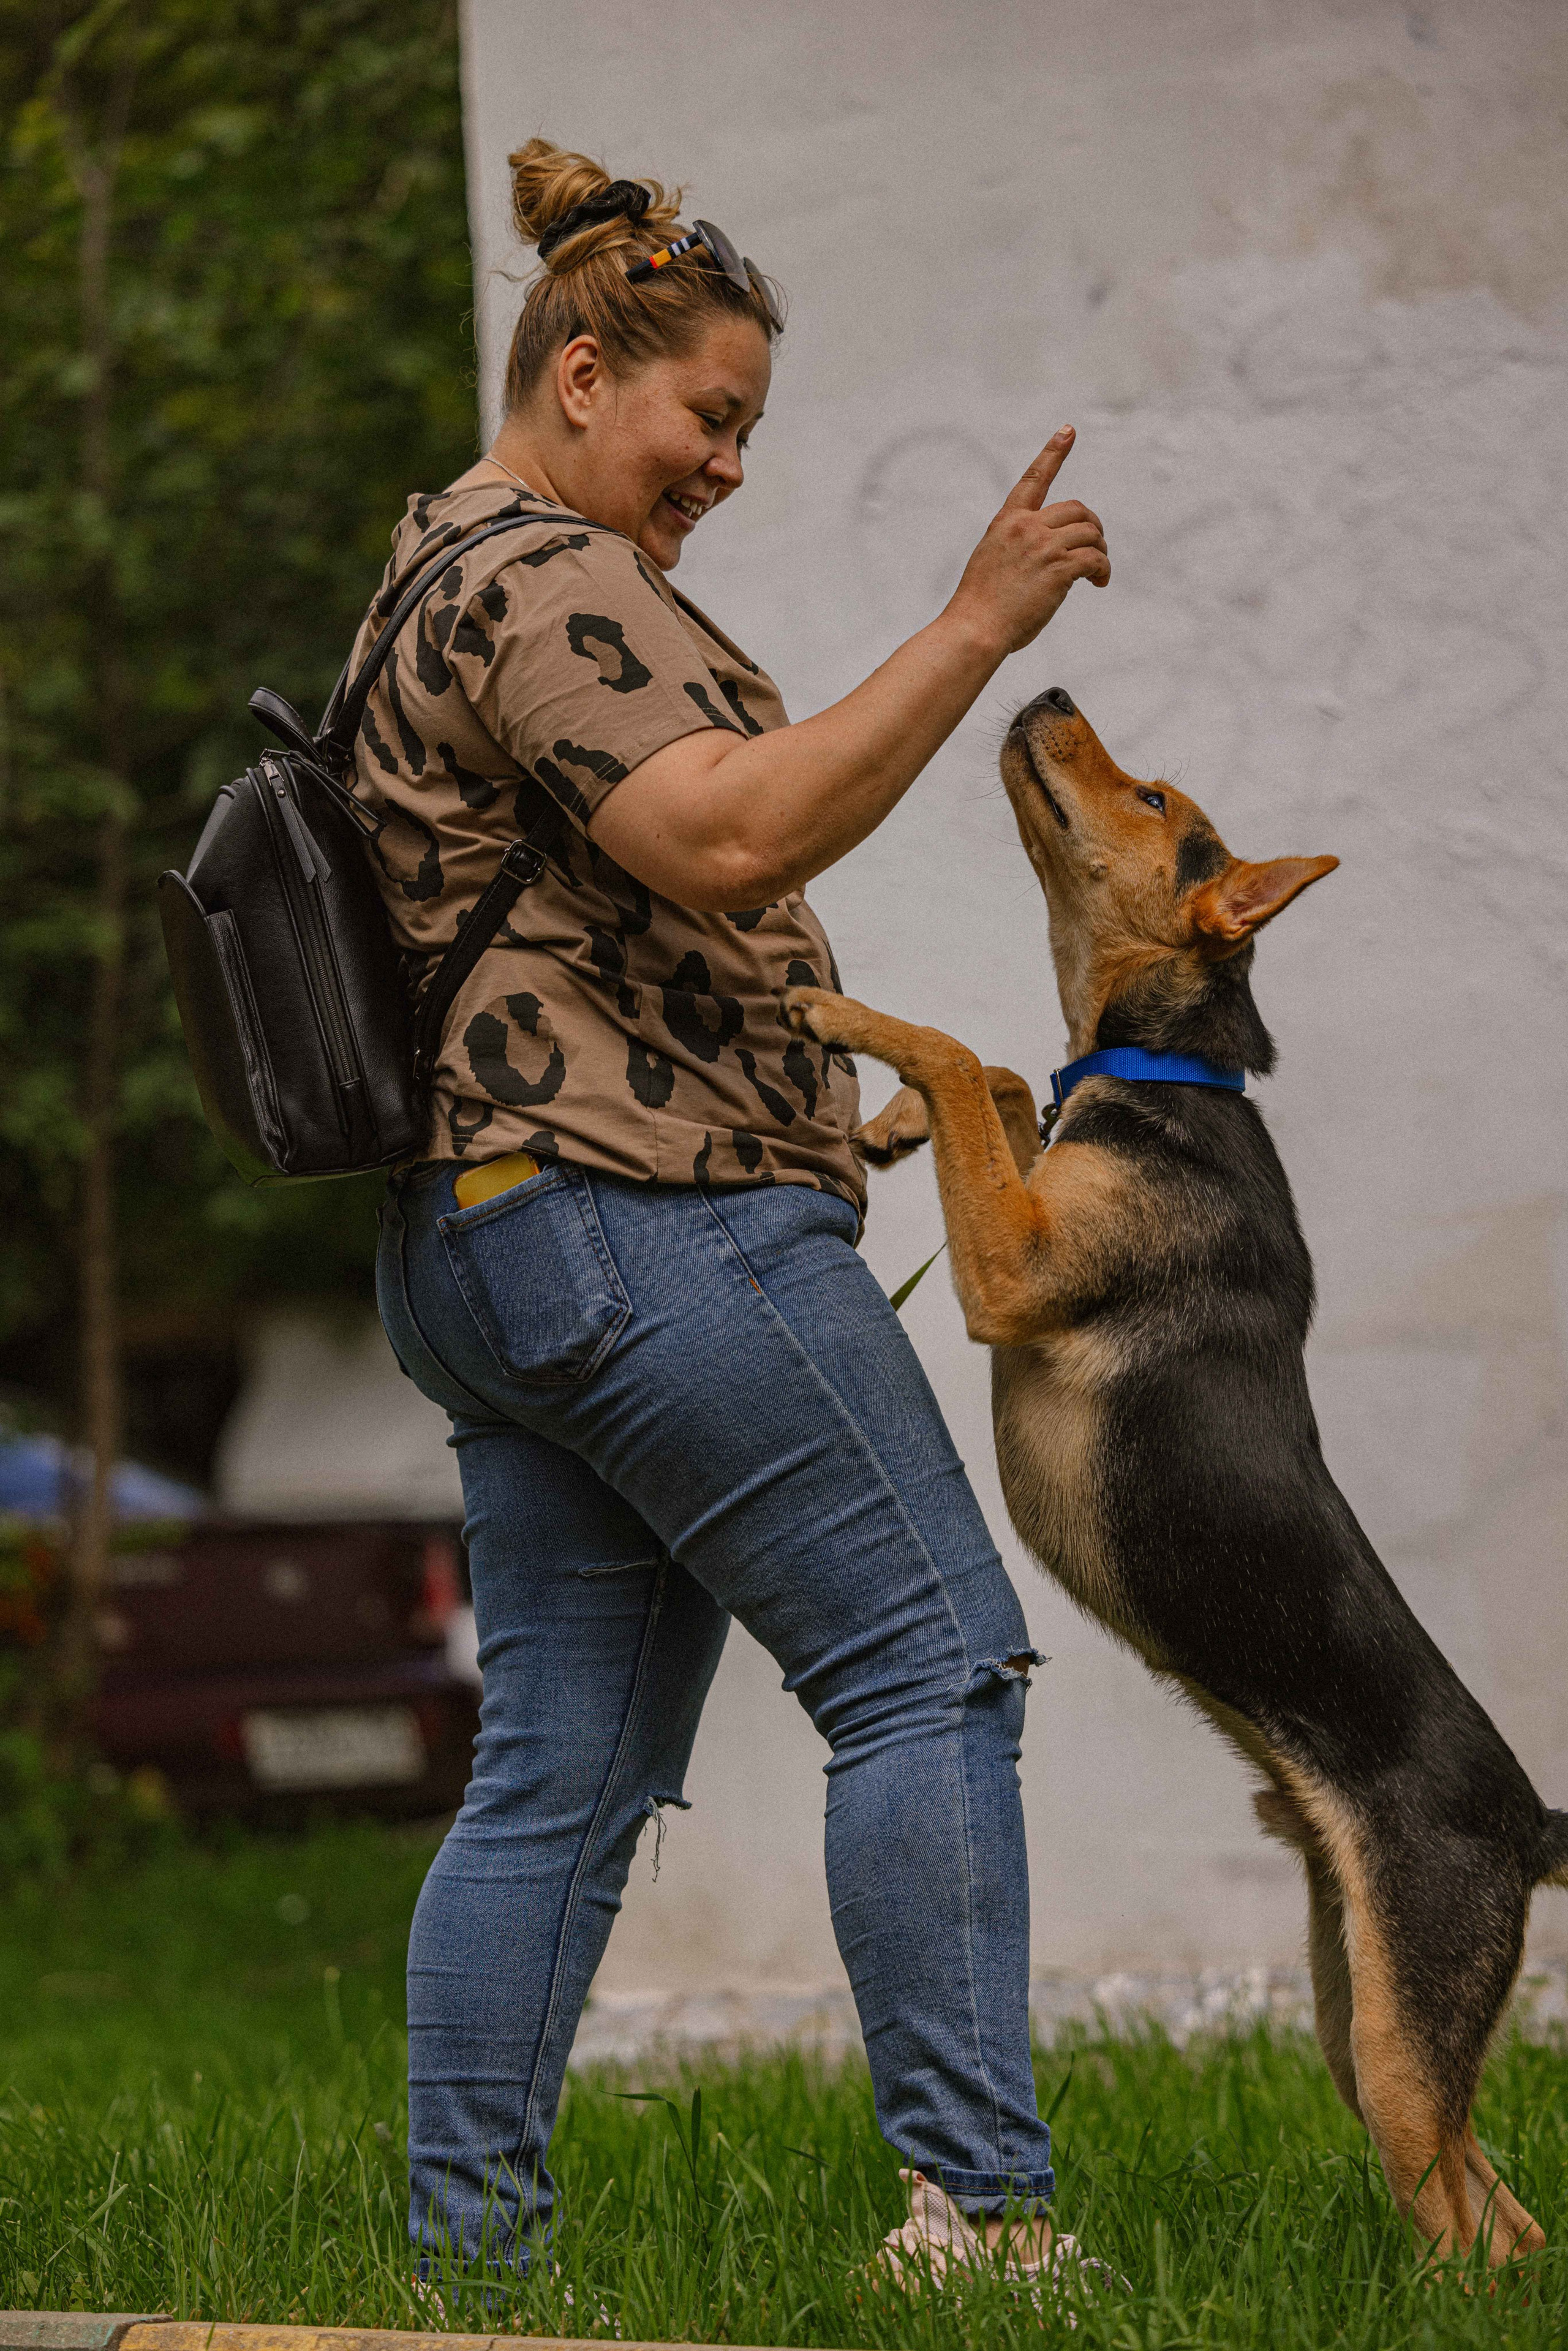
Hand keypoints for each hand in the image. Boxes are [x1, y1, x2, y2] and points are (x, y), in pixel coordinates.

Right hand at [946, 428, 1109, 656]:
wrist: (974, 630)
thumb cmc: (980, 608)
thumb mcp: (993, 563)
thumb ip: (1019, 550)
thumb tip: (1050, 560)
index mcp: (1006, 522)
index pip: (1033, 479)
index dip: (1053, 452)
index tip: (1068, 431)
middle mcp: (1026, 527)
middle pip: (1077, 509)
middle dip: (1093, 528)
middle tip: (1096, 550)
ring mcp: (1043, 546)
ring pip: (1090, 532)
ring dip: (1101, 551)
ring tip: (1097, 572)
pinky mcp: (1059, 568)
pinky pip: (1095, 559)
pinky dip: (1103, 570)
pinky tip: (1098, 583)